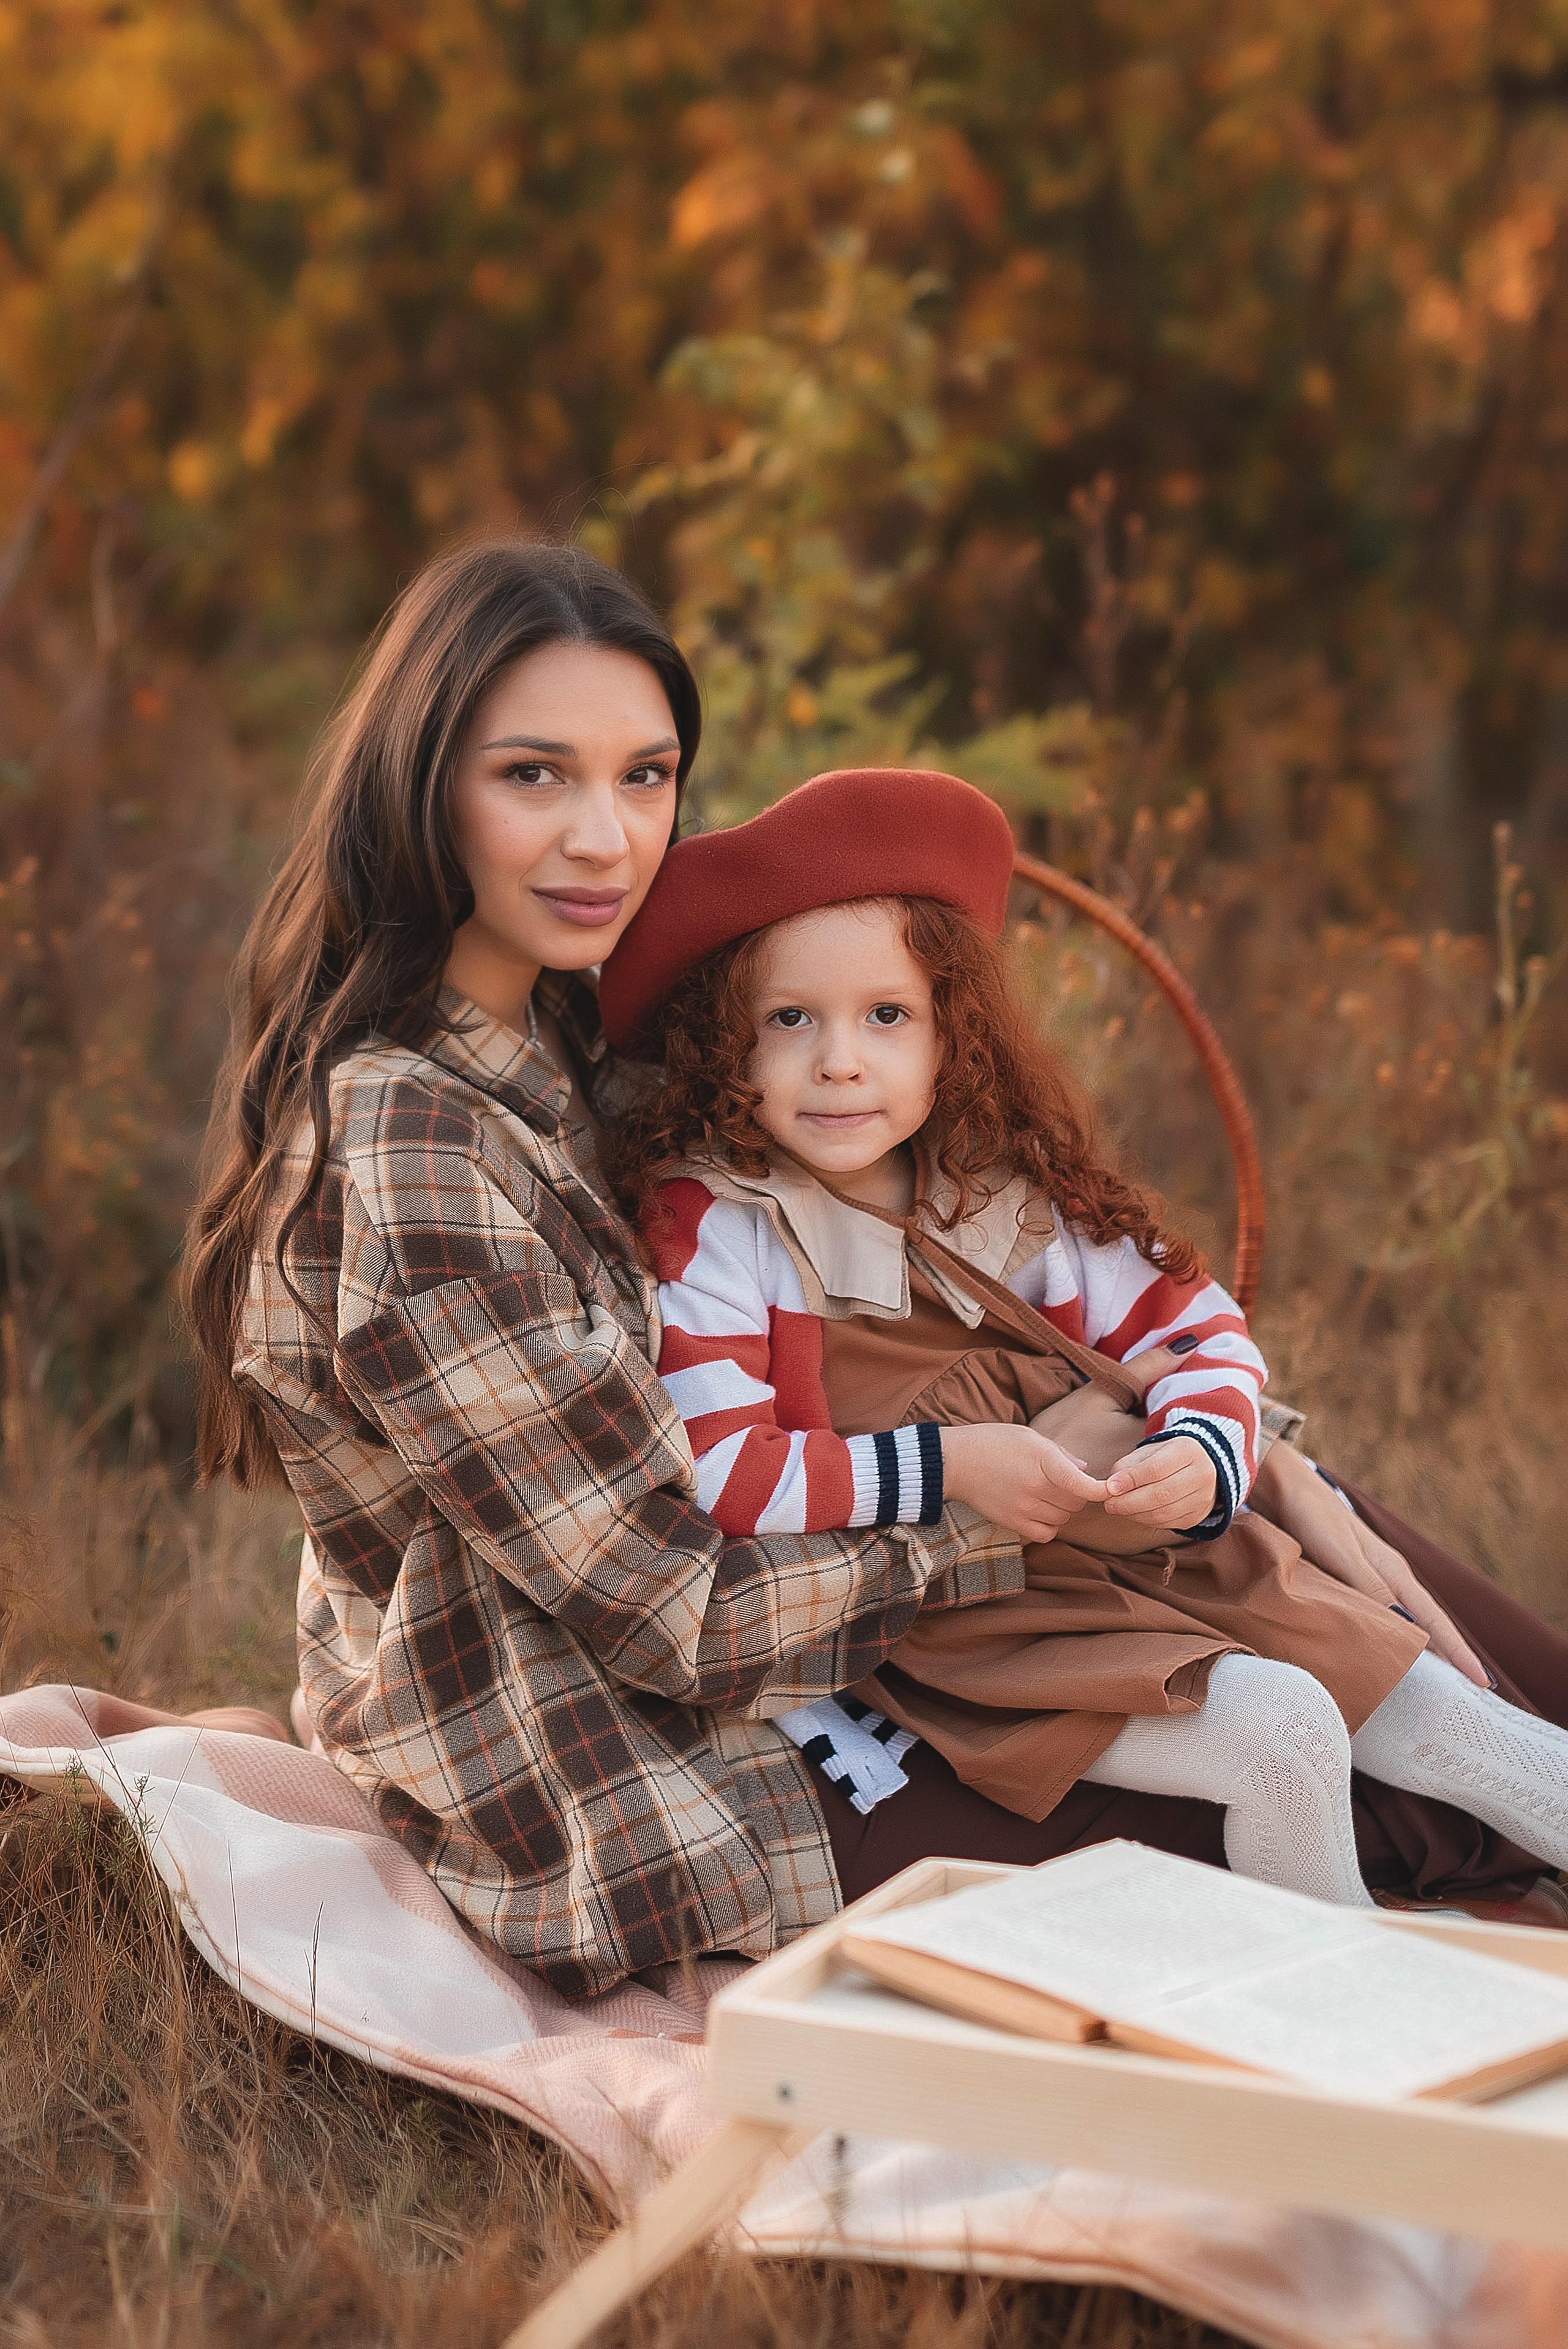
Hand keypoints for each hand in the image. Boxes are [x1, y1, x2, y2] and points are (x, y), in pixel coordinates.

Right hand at [940, 1423, 1107, 1543]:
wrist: (954, 1462)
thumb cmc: (992, 1442)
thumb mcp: (1029, 1436)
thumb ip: (1060, 1453)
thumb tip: (1085, 1471)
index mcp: (1043, 1460)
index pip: (1081, 1484)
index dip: (1102, 1490)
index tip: (1113, 1490)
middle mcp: (1036, 1487)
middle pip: (1077, 1502)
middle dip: (1077, 1493)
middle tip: (1062, 1481)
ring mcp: (1024, 1508)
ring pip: (1064, 1518)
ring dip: (1063, 1509)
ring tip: (1046, 1493)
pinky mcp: (1013, 1523)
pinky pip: (1047, 1533)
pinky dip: (1050, 1525)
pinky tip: (1040, 1511)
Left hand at [1103, 1435, 1216, 1530]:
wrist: (1201, 1467)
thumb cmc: (1167, 1457)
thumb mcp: (1148, 1451)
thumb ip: (1128, 1465)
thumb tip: (1110, 1486)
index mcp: (1187, 1451)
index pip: (1156, 1469)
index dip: (1131, 1480)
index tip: (1110, 1487)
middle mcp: (1201, 1474)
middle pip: (1161, 1494)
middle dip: (1129, 1502)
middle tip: (1109, 1504)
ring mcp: (1203, 1498)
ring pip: (1164, 1513)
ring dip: (1136, 1514)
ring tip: (1119, 1508)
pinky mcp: (1198, 1516)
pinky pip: (1168, 1523)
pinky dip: (1147, 1521)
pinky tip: (1136, 1513)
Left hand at [1247, 1442, 1491, 1687]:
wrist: (1279, 1484)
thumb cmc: (1310, 1516)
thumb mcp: (1343, 1554)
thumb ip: (1371, 1589)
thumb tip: (1407, 1627)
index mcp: (1393, 1571)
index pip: (1434, 1619)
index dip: (1458, 1652)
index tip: (1484, 1683)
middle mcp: (1385, 1576)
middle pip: (1425, 1622)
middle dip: (1448, 1655)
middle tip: (1468, 1691)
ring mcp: (1365, 1577)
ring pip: (1401, 1620)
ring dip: (1418, 1648)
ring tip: (1431, 1682)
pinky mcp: (1341, 1578)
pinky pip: (1374, 1615)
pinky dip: (1386, 1636)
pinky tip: (1380, 1651)